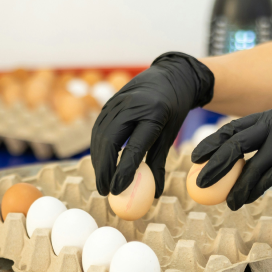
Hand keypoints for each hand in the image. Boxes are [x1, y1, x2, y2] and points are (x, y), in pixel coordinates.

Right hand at [91, 52, 213, 195]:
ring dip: (98, 162)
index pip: (134, 148)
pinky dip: (98, 150)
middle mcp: (132, 106)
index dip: (124, 171)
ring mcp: (117, 102)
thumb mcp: (171, 135)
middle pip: (110, 142)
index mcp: (153, 114)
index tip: (118, 191)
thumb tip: (155, 195)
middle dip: (104, 170)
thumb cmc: (173, 110)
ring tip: (102, 183)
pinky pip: (98, 130)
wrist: (170, 76)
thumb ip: (160, 163)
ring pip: (100, 137)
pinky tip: (100, 165)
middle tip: (105, 191)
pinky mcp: (108, 103)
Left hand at [191, 106, 271, 210]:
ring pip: (249, 164)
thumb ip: (261, 152)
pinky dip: (250, 191)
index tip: (196, 158)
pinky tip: (243, 201)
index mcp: (271, 116)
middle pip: (235, 142)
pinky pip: (264, 178)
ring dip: (233, 187)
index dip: (212, 143)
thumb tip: (232, 169)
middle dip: (214, 163)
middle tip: (199, 181)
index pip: (234, 128)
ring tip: (225, 202)